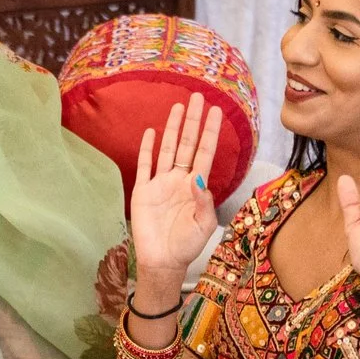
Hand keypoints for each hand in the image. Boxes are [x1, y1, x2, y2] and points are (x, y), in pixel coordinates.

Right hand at [128, 96, 224, 293]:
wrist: (162, 261)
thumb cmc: (186, 246)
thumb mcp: (203, 227)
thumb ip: (204, 203)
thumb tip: (200, 180)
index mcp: (196, 187)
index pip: (205, 153)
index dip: (210, 132)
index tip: (217, 112)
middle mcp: (179, 179)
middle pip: (187, 144)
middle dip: (193, 121)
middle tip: (198, 97)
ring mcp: (160, 183)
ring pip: (168, 149)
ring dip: (173, 128)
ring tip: (179, 107)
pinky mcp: (142, 190)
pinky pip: (145, 165)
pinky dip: (147, 148)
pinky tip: (150, 132)